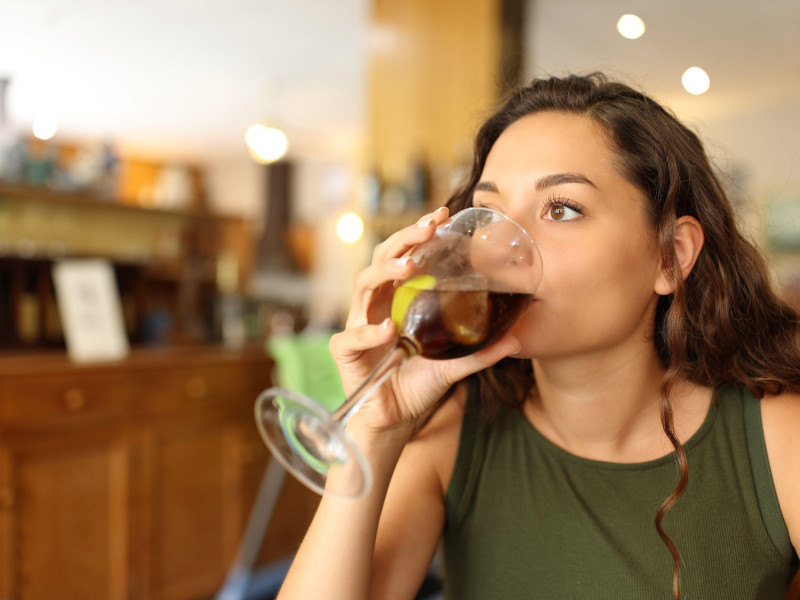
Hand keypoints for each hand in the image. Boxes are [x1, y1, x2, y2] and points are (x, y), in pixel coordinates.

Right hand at [329, 206, 521, 433]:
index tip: (441, 215)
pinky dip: (369, 332)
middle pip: (381, 259)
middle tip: (427, 228)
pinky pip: (352, 336)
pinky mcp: (345, 351)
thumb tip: (516, 340)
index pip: (404, 256)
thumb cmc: (418, 385)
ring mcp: (357, 325)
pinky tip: (388, 329)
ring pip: (361, 285)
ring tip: (408, 269)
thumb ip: (479, 352)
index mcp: (397, 300)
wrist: (395, 420)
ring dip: (384, 272)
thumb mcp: (453, 365)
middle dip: (403, 240)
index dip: (418, 233)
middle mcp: (375, 305)